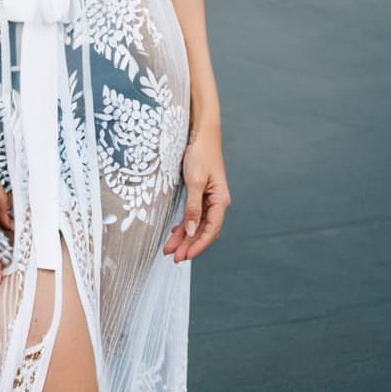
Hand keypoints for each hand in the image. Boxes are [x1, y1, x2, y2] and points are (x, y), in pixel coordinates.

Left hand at [164, 128, 229, 262]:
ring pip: (197, 224)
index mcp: (220, 201)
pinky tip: (175, 233)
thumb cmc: (201, 154)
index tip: (185, 256)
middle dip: (189, 245)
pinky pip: (194, 214)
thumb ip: (193, 207)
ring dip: (184, 237)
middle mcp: (217, 202)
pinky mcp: (201, 193)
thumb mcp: (195, 181)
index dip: (198, 245)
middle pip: (203, 230)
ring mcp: (209, 198)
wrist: (202, 134)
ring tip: (170, 249)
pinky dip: (185, 224)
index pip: (211, 230)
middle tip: (174, 258)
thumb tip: (191, 231)